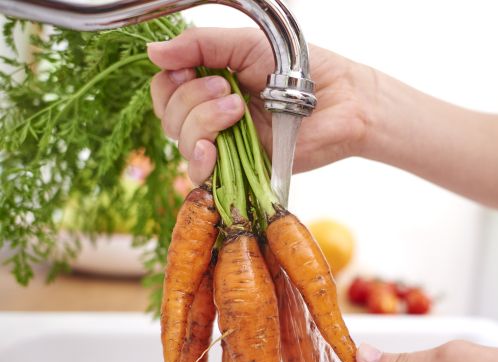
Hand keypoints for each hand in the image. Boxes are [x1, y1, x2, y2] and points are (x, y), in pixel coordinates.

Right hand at [147, 28, 373, 183]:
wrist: (339, 99)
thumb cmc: (297, 69)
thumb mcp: (243, 44)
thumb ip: (199, 45)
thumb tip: (152, 52)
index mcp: (208, 85)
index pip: (165, 91)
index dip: (169, 84)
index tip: (189, 71)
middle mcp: (212, 117)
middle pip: (169, 117)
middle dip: (191, 101)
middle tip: (228, 89)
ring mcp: (227, 145)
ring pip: (183, 143)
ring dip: (203, 122)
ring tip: (238, 109)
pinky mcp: (241, 171)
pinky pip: (202, 175)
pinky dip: (201, 160)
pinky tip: (214, 148)